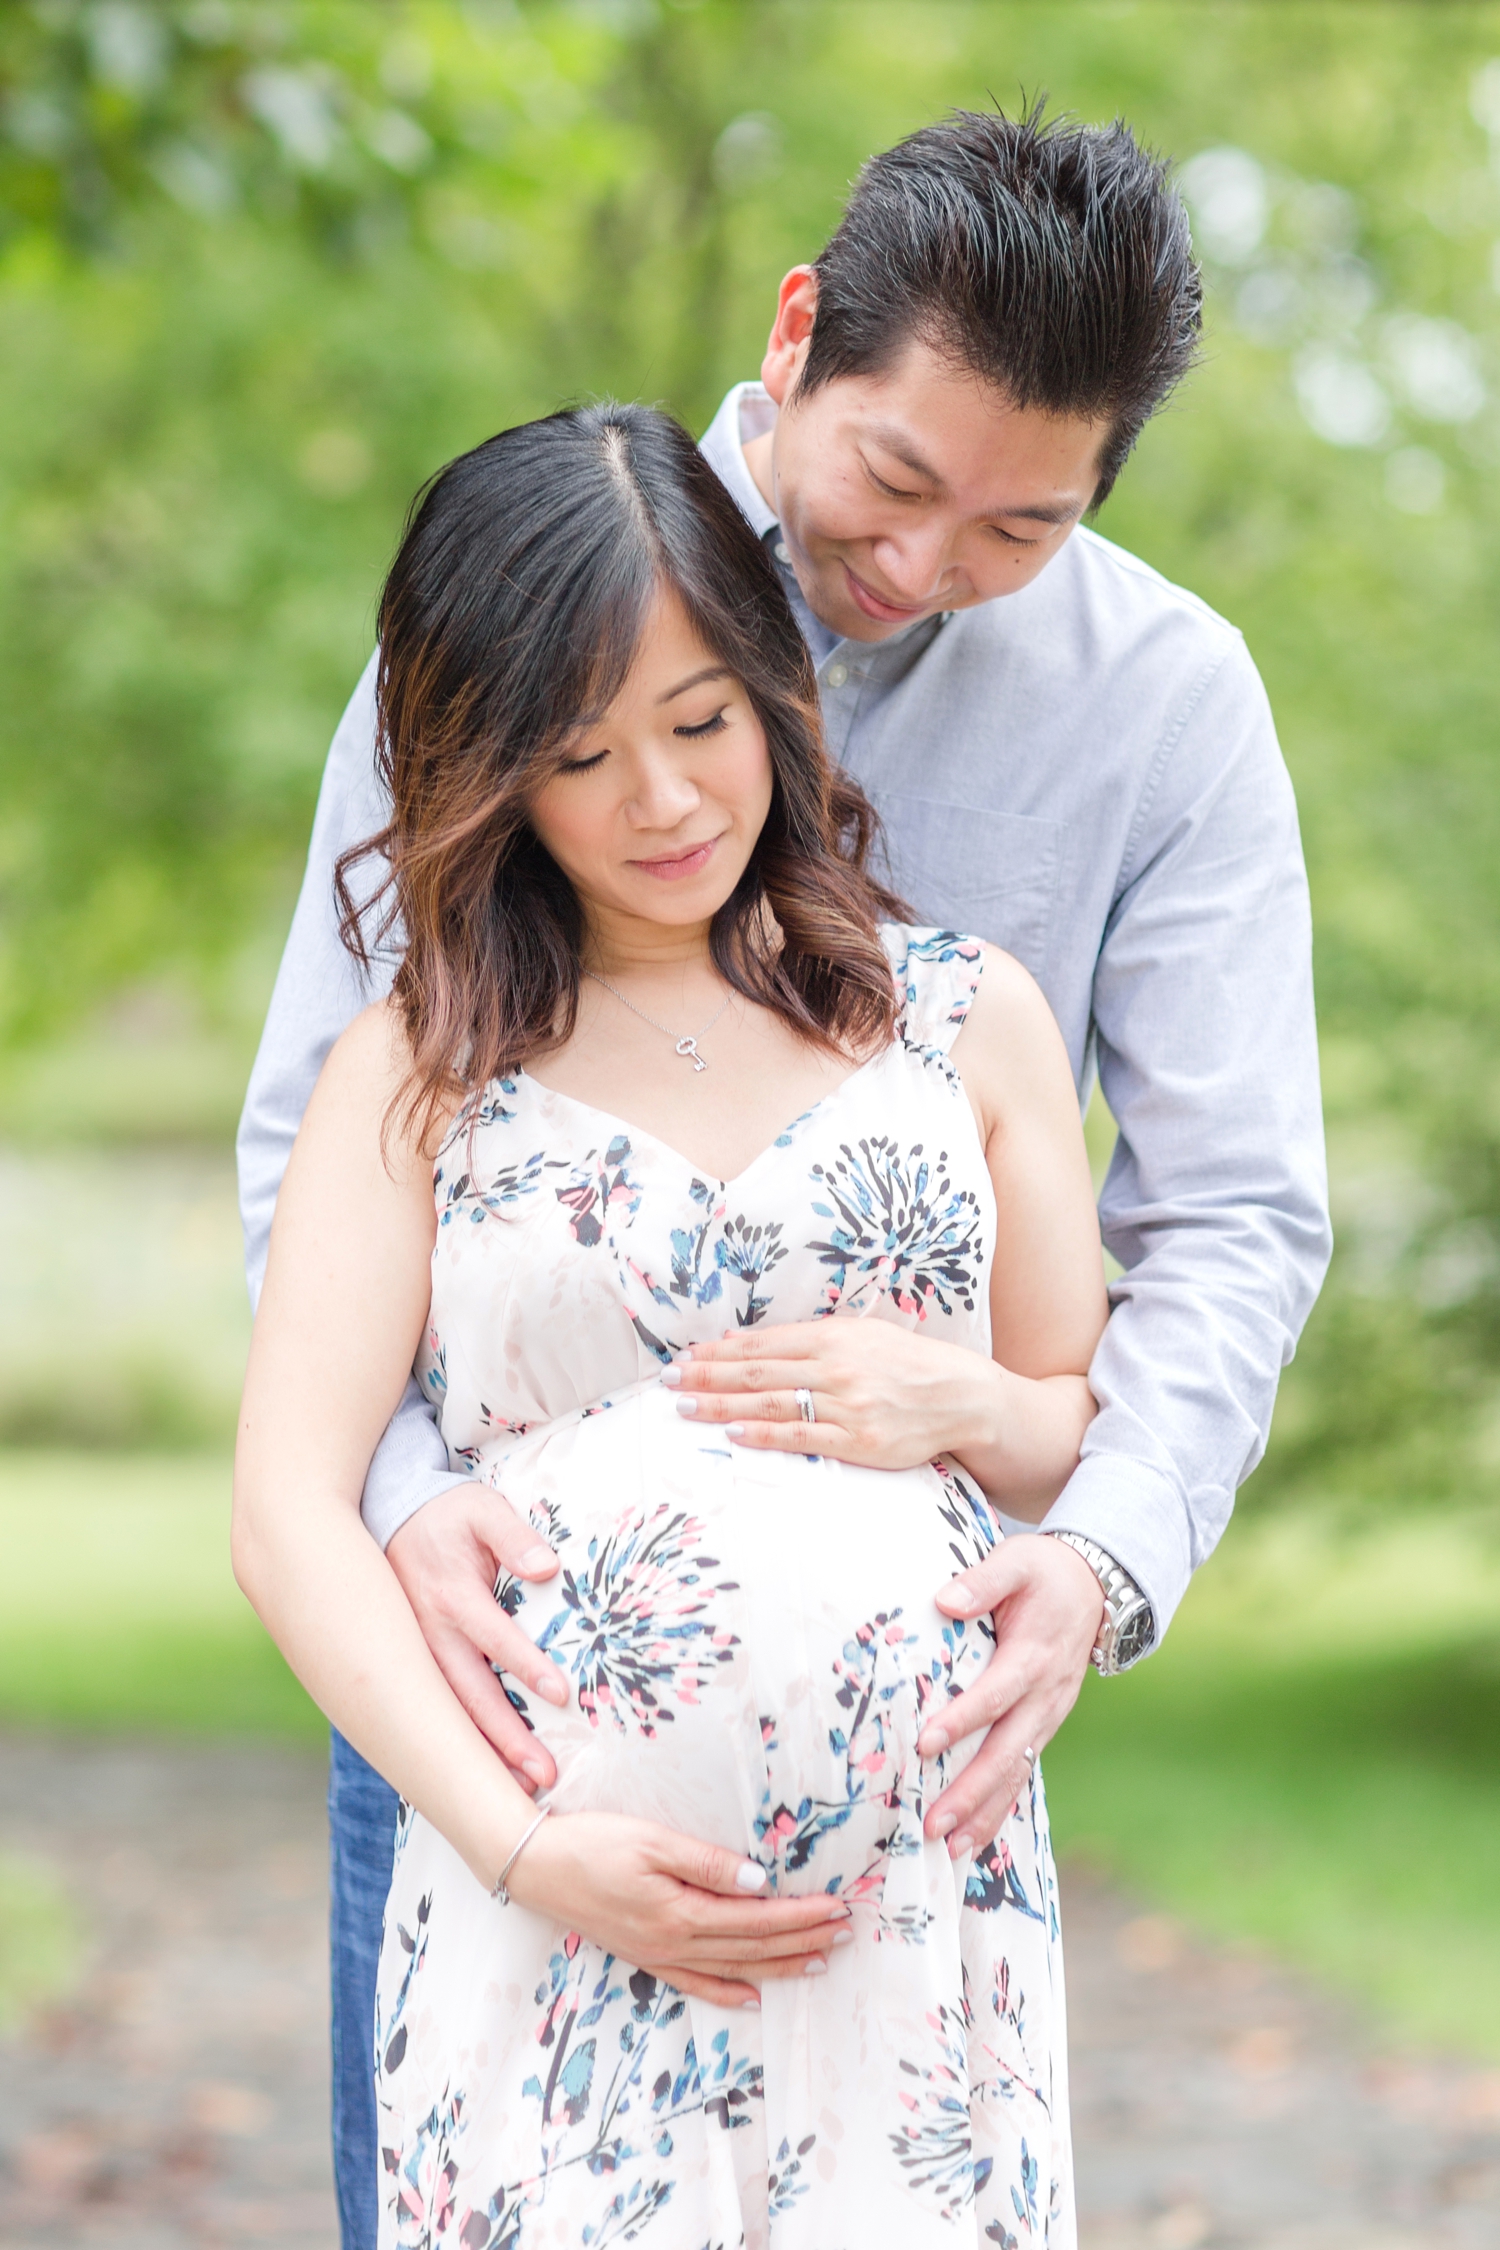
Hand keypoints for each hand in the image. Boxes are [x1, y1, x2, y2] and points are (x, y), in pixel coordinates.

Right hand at [386, 1483, 567, 1792]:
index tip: (561, 1695)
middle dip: (506, 1738)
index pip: (494, 1637)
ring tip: (520, 1788)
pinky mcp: (413, 1665)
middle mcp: (429, 1633)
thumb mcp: (481, 1510)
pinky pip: (433, 1710)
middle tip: (543, 1774)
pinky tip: (475, 1777)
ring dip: (484, 1752)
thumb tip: (547, 1567)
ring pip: (450, 1713)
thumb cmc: (448, 1515)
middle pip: (470, 1695)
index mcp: (450, 1595)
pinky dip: (454, 1744)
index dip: (527, 1665)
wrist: (388, 1517)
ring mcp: (416, 1654)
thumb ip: (513, 1536)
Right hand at [508, 1814, 852, 2009]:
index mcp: (680, 1912)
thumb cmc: (592, 1843)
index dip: (801, 1914)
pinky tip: (754, 1996)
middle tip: (844, 1932)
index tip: (838, 1907)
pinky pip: (696, 1983)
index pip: (756, 1917)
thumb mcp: (650, 1840)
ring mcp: (659, 1954)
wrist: (536, 1868)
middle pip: (752, 1946)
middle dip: (802, 1940)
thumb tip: (758, 1880)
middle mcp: (674, 1942)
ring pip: (733, 1968)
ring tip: (819, 1962)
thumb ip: (706, 1862)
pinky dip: (729, 1992)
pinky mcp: (645, 1956)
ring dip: (779, 1966)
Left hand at [664, 1318, 995, 1469]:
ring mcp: (847, 1404)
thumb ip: (806, 1339)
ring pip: (772, 1404)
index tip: (684, 1357)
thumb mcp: (860, 1335)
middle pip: (757, 1373)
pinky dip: (764, 1434)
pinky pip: (802, 1436)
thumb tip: (744, 1343)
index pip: (762, 1345)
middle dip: (707, 1376)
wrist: (960, 1396)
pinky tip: (733, 1432)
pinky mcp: (860, 1440)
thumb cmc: (905, 1364)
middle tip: (668, 1381)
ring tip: (685, 1405)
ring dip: (723, 1404)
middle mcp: (836, 1367)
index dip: (718, 1352)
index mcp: (834, 1337)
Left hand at [918, 1534, 1103, 1857]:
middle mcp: (1046, 1696)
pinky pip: (1022, 1772)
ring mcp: (1049, 1716)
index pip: (996, 1694)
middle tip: (932, 1823)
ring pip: (1017, 1772)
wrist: (1097, 1587)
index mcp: (1034, 1655)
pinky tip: (973, 1837)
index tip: (925, 1744)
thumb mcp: (1017, 1562)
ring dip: (984, 1812)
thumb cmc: (1045, 1573)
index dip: (962, 1721)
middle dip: (970, 1791)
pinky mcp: (1044, 1725)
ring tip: (949, 1847)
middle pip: (1006, 1751)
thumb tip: (943, 1601)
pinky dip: (1000, 1807)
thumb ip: (983, 1581)